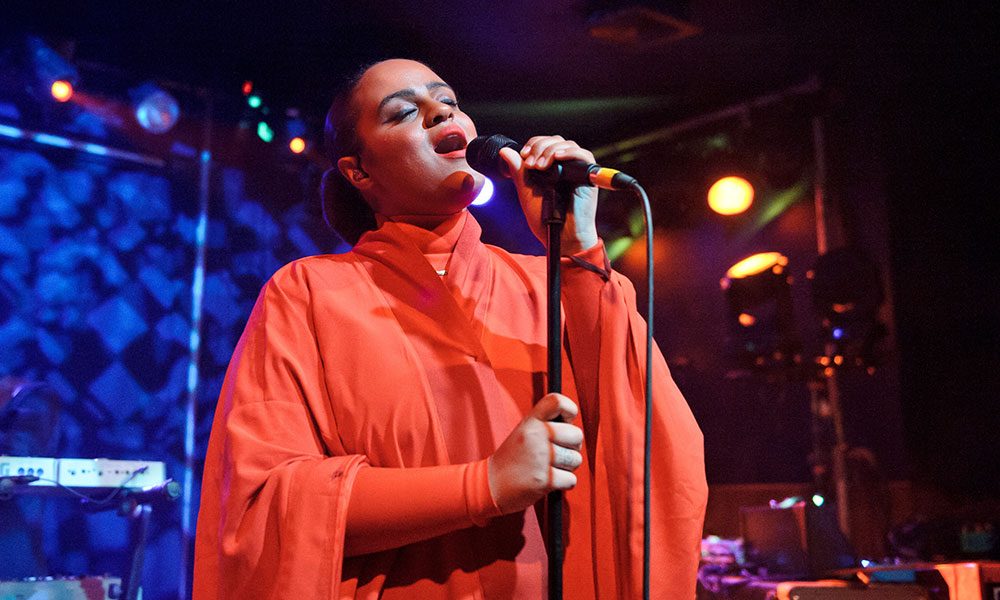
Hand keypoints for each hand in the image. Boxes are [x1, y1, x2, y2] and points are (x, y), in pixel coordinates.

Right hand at [487, 393, 583, 513]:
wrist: (491, 484)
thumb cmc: (514, 457)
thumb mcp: (525, 431)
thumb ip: (547, 424)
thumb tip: (573, 424)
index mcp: (531, 421)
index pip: (558, 402)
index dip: (569, 410)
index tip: (565, 422)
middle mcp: (536, 435)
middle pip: (577, 435)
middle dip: (572, 447)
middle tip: (557, 452)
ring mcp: (540, 458)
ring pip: (576, 459)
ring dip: (567, 467)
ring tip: (549, 467)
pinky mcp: (544, 480)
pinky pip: (572, 480)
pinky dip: (564, 483)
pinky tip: (549, 480)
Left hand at [499, 136, 599, 255]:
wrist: (561, 237)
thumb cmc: (546, 219)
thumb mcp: (527, 192)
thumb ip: (518, 172)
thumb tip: (505, 151)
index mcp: (552, 167)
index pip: (545, 143)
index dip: (534, 144)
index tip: (524, 156)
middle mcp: (566, 166)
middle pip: (555, 140)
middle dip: (540, 146)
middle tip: (531, 163)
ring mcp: (577, 170)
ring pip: (567, 145)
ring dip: (551, 150)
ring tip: (540, 166)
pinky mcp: (588, 177)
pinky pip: (584, 155)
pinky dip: (570, 153)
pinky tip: (557, 158)